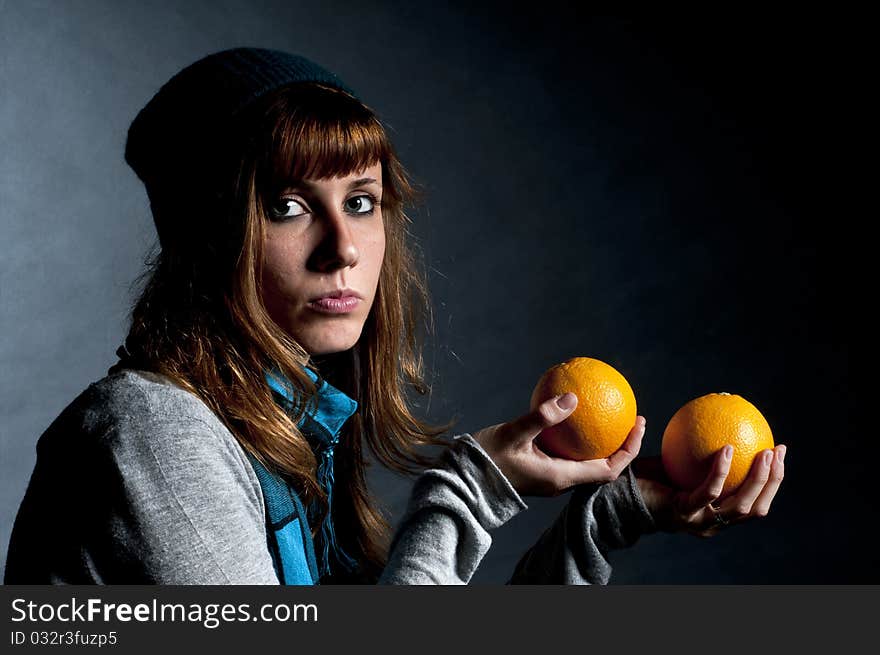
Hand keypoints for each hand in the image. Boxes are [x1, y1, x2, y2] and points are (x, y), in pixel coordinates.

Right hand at [471, 393, 645, 496]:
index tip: (638, 423)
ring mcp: (551, 476)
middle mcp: (561, 481)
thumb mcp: (513, 433)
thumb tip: (572, 397)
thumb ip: (542, 417)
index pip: (608, 469)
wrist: (464, 480)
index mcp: (561, 478)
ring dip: (603, 441)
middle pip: (604, 466)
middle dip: (622, 443)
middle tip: (631, 416)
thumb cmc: (487, 459)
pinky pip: (569, 453)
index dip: (629, 448)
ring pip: (586, 460)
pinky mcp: (541, 469)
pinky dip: (579, 437)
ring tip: (609, 415)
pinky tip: (572, 414)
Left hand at [633, 444, 786, 535]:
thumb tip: (722, 420)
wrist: (620, 493)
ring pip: (739, 505)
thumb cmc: (651, 476)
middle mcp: (713, 524)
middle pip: (756, 508)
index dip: (772, 481)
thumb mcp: (683, 462)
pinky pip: (708, 492)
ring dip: (756, 479)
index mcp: (717, 515)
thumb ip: (703, 451)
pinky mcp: (683, 513)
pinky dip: (720, 471)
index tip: (778, 452)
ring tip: (763, 453)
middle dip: (772, 481)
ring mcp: (699, 522)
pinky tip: (726, 449)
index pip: (756, 503)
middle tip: (776, 451)